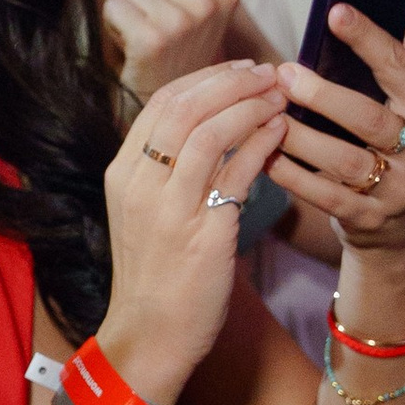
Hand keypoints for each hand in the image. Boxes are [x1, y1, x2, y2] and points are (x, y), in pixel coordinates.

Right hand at [98, 60, 289, 404]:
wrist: (150, 335)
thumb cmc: (155, 273)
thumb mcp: (145, 211)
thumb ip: (167, 168)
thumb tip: (210, 122)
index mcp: (123, 173)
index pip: (162, 103)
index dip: (205, 78)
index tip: (240, 69)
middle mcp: (140, 185)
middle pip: (184, 108)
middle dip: (230, 82)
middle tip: (268, 72)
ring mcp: (169, 211)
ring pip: (208, 134)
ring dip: (249, 107)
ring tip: (280, 96)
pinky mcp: (203, 236)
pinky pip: (235, 175)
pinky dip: (260, 146)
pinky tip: (281, 133)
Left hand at [104, 0, 240, 93]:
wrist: (179, 100)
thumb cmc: (181, 43)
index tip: (173, 4)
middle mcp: (208, 3)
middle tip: (156, 23)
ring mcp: (182, 22)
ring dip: (125, 8)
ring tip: (144, 33)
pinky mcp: (152, 39)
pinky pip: (113, 6)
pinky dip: (114, 24)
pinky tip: (132, 45)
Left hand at [271, 0, 404, 253]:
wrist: (401, 224)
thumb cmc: (396, 143)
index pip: (400, 66)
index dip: (369, 38)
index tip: (336, 12)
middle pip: (369, 118)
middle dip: (323, 96)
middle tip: (282, 75)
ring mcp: (398, 187)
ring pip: (345, 160)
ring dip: (301, 138)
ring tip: (266, 116)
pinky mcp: (371, 218)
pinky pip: (326, 196)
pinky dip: (292, 176)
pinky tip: (265, 156)